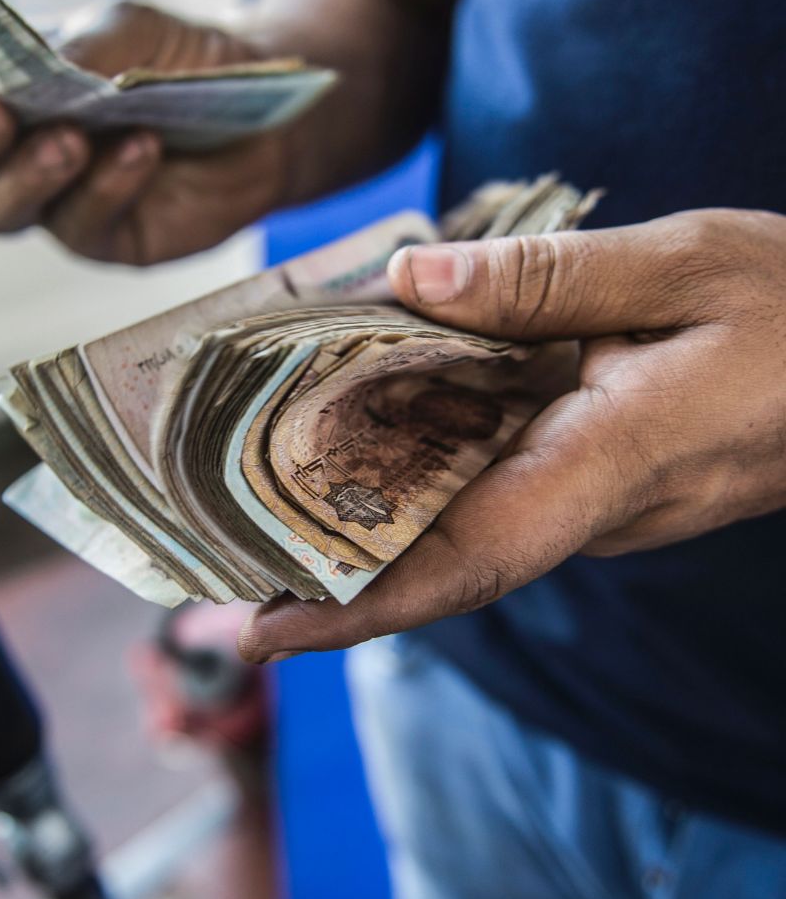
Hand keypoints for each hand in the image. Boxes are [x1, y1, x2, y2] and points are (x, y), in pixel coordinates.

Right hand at [0, 2, 291, 263]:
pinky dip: (107, 185)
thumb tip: (33, 72)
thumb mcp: (129, 32)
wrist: (261, 118)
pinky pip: (81, 222)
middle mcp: (10, 148)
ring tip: (72, 141)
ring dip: (27, 174)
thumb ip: (76, 49)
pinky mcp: (97, 236)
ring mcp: (49, 200)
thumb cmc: (182, 64)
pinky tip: (142, 150)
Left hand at [239, 208, 785, 662]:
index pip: (468, 559)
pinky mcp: (591, 481)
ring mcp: (592, 503)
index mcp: (612, 462)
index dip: (362, 607)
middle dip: (328, 575)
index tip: (263, 634)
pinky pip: (489, 491)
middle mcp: (590, 507)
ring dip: (360, 526)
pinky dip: (416, 478)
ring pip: (457, 526)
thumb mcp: (682, 264)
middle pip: (438, 557)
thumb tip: (406, 280)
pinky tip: (359, 440)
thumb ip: (542, 280)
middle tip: (215, 558)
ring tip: (253, 504)